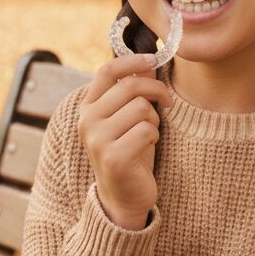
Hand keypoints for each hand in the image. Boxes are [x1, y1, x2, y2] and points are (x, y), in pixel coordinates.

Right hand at [78, 53, 173, 228]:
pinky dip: (154, 136)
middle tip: (167, 101)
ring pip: (141, 108)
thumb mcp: (128, 117)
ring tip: (148, 133)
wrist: (122, 197)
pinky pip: (147, 130)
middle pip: (130, 87)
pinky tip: (147, 147)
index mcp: (88, 108)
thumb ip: (133, 90)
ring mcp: (98, 139)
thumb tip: (148, 60)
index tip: (153, 58)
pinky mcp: (113, 157)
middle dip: (156, 91)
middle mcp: (87, 121)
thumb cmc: (128, 152)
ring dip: (154, 119)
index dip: (132, 61)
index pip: (107, 71)